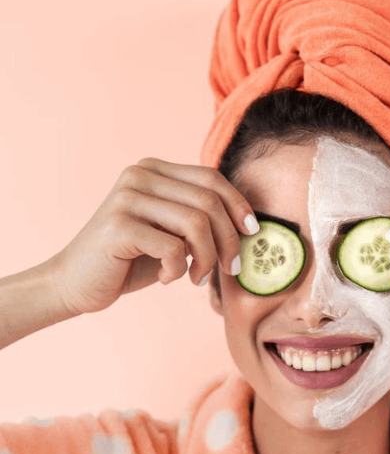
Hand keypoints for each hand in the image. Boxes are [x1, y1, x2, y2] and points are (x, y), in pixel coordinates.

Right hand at [49, 157, 257, 315]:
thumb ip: (200, 218)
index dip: (239, 205)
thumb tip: (248, 223)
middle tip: (230, 269)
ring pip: (196, 224)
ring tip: (197, 277)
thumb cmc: (131, 260)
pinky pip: (173, 247)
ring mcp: (126, 197)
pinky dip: (178, 269)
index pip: (211, 178)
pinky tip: (167, 276)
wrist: (74, 284)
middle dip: (228, 240)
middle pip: (209, 201)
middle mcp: (139, 175)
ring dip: (206, 258)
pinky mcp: (118, 226)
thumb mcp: (172, 231)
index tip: (252, 233)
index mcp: (154, 169)